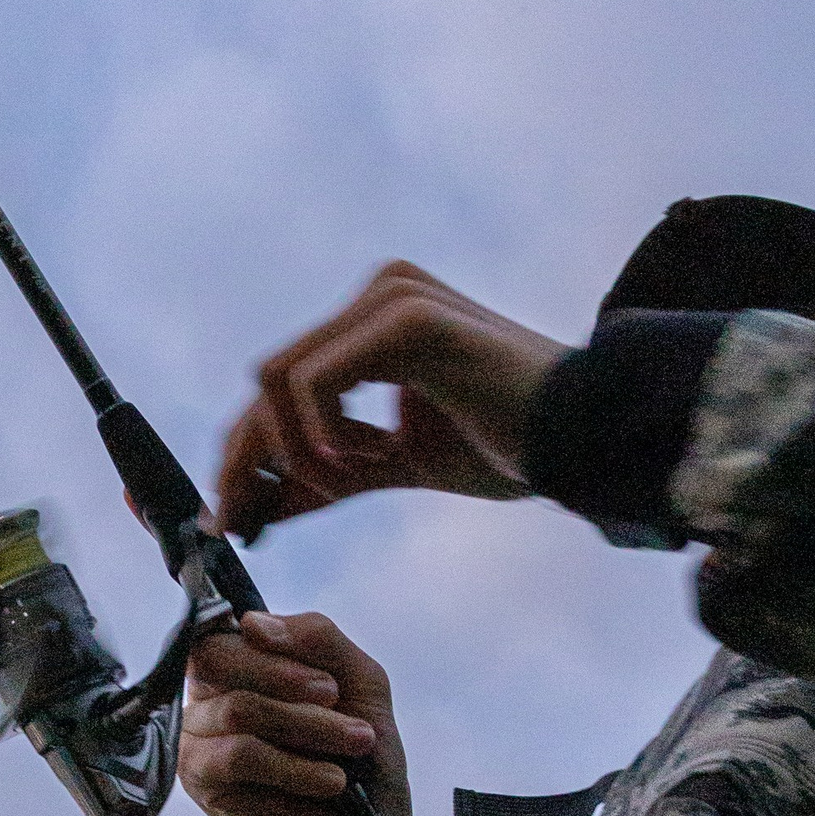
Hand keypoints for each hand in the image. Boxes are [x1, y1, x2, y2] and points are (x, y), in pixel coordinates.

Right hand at [179, 609, 417, 815]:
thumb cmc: (362, 764)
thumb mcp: (362, 684)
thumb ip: (318, 637)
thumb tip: (253, 623)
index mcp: (246, 666)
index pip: (230, 628)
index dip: (274, 644)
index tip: (328, 681)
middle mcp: (213, 695)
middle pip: (218, 655)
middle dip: (289, 679)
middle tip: (336, 700)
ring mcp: (200, 737)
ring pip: (239, 706)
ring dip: (308, 727)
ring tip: (351, 749)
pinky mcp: (200, 779)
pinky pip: (237, 754)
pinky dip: (291, 766)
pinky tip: (328, 783)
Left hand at [215, 261, 567, 539]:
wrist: (584, 443)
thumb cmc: (508, 446)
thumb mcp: (392, 465)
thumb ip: (324, 475)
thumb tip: (253, 507)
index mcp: (375, 319)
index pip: (281, 383)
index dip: (243, 451)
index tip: (229, 516)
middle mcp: (377, 294)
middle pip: (268, 381)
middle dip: (244, 460)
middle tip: (241, 521)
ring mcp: (391, 297)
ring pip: (278, 379)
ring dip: (293, 451)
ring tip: (342, 483)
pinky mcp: (406, 316)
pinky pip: (313, 378)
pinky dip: (319, 435)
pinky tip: (360, 461)